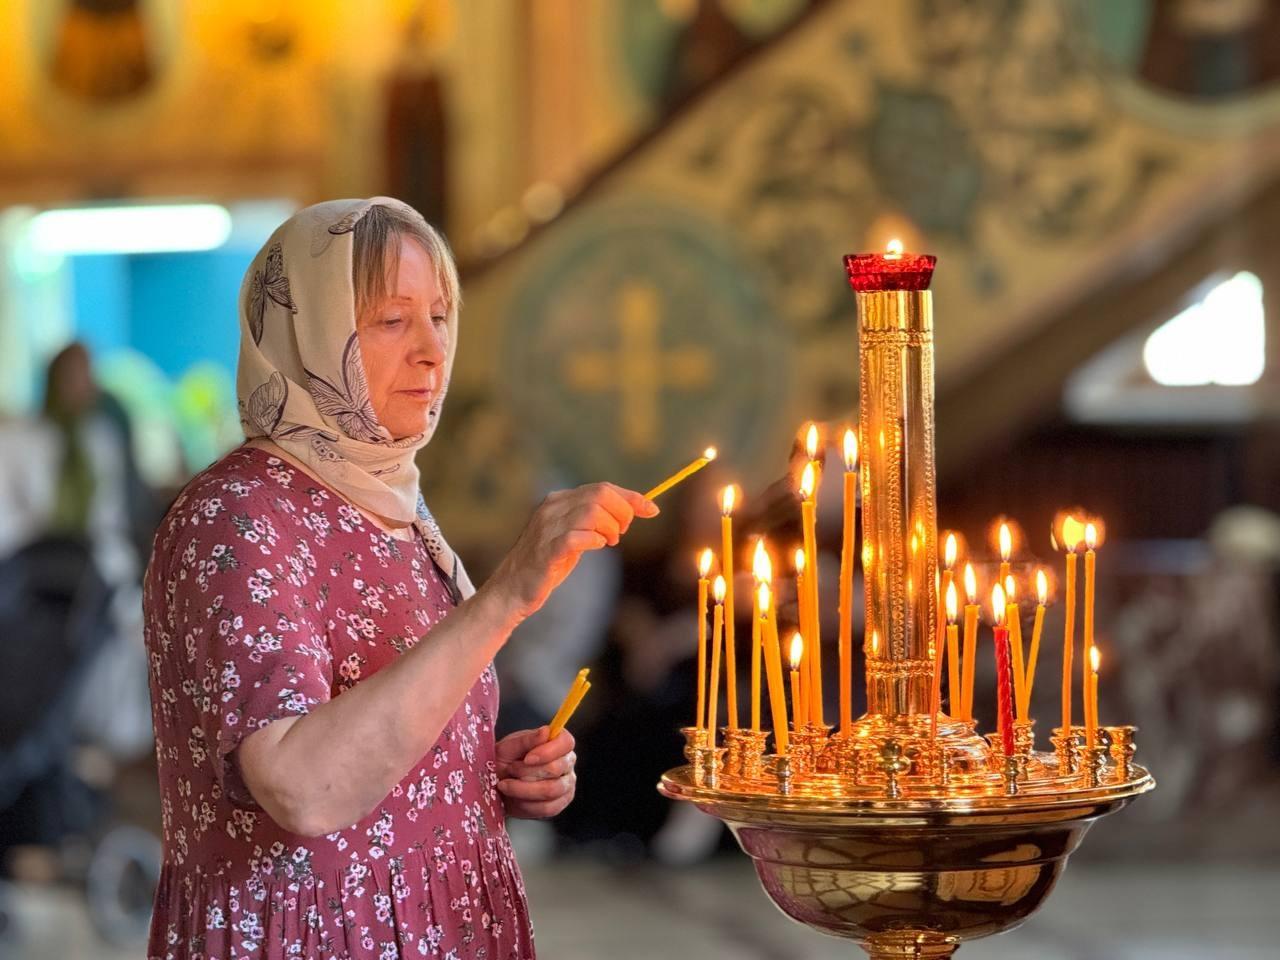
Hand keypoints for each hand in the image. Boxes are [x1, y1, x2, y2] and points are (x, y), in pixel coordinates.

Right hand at [487, 483, 657, 621]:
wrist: (512, 590)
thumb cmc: (548, 563)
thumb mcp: (574, 536)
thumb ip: (595, 521)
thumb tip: (632, 511)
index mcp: (559, 500)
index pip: (602, 488)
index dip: (631, 498)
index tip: (652, 510)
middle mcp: (551, 508)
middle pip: (600, 495)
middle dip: (622, 513)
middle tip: (621, 534)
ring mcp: (547, 528)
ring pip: (591, 512)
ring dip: (610, 528)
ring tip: (609, 543)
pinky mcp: (546, 551)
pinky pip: (576, 537)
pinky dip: (594, 540)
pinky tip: (597, 547)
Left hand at [494, 727, 576, 819]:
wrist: (496, 784)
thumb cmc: (504, 761)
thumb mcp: (508, 747)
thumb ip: (527, 740)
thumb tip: (546, 731)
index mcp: (559, 743)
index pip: (566, 743)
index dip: (548, 751)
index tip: (528, 758)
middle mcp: (567, 763)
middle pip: (555, 769)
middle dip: (527, 772)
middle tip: (510, 770)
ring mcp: (566, 785)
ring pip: (550, 790)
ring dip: (523, 789)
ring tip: (507, 784)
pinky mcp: (559, 804)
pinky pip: (546, 808)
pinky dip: (526, 804)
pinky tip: (514, 798)